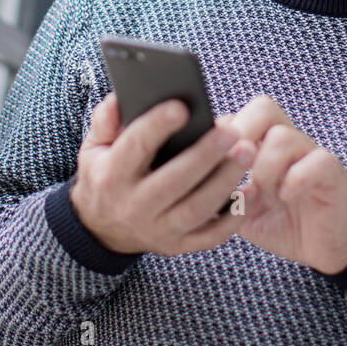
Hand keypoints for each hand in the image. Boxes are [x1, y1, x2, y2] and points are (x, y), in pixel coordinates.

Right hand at [69, 92, 255, 256]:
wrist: (103, 227)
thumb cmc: (106, 173)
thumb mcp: (95, 146)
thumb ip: (105, 120)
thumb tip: (120, 100)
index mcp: (111, 176)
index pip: (135, 148)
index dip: (157, 126)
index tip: (182, 107)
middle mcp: (134, 206)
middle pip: (173, 181)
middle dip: (204, 155)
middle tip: (231, 131)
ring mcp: (158, 230)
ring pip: (196, 209)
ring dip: (225, 181)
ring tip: (248, 151)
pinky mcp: (179, 246)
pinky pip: (211, 235)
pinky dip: (234, 216)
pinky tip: (251, 190)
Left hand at [221, 96, 346, 274]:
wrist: (321, 252)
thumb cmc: (279, 224)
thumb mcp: (241, 209)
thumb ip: (219, 190)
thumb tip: (185, 176)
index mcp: (263, 147)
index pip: (240, 117)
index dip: (221, 133)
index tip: (208, 158)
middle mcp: (288, 144)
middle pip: (264, 108)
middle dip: (241, 133)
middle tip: (232, 166)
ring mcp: (312, 155)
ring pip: (283, 136)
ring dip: (265, 167)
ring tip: (262, 193)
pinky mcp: (333, 174)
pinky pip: (317, 161)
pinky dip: (296, 179)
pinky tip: (286, 198)